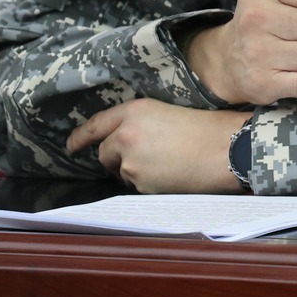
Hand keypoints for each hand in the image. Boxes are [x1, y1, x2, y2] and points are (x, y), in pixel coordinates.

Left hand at [66, 100, 249, 192]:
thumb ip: (138, 124)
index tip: (70, 146)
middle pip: (104, 153)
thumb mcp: (167, 113)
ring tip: (166, 164)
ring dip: (135, 171)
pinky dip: (149, 183)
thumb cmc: (206, 128)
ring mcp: (131, 161)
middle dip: (116, 159)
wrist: (226, 149)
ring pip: (122, 172)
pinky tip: (171, 175)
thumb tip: (120, 144)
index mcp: (134, 110)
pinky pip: (137, 186)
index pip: (96, 125)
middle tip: (140, 159)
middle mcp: (126, 134)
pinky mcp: (141, 182)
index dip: (80, 137)